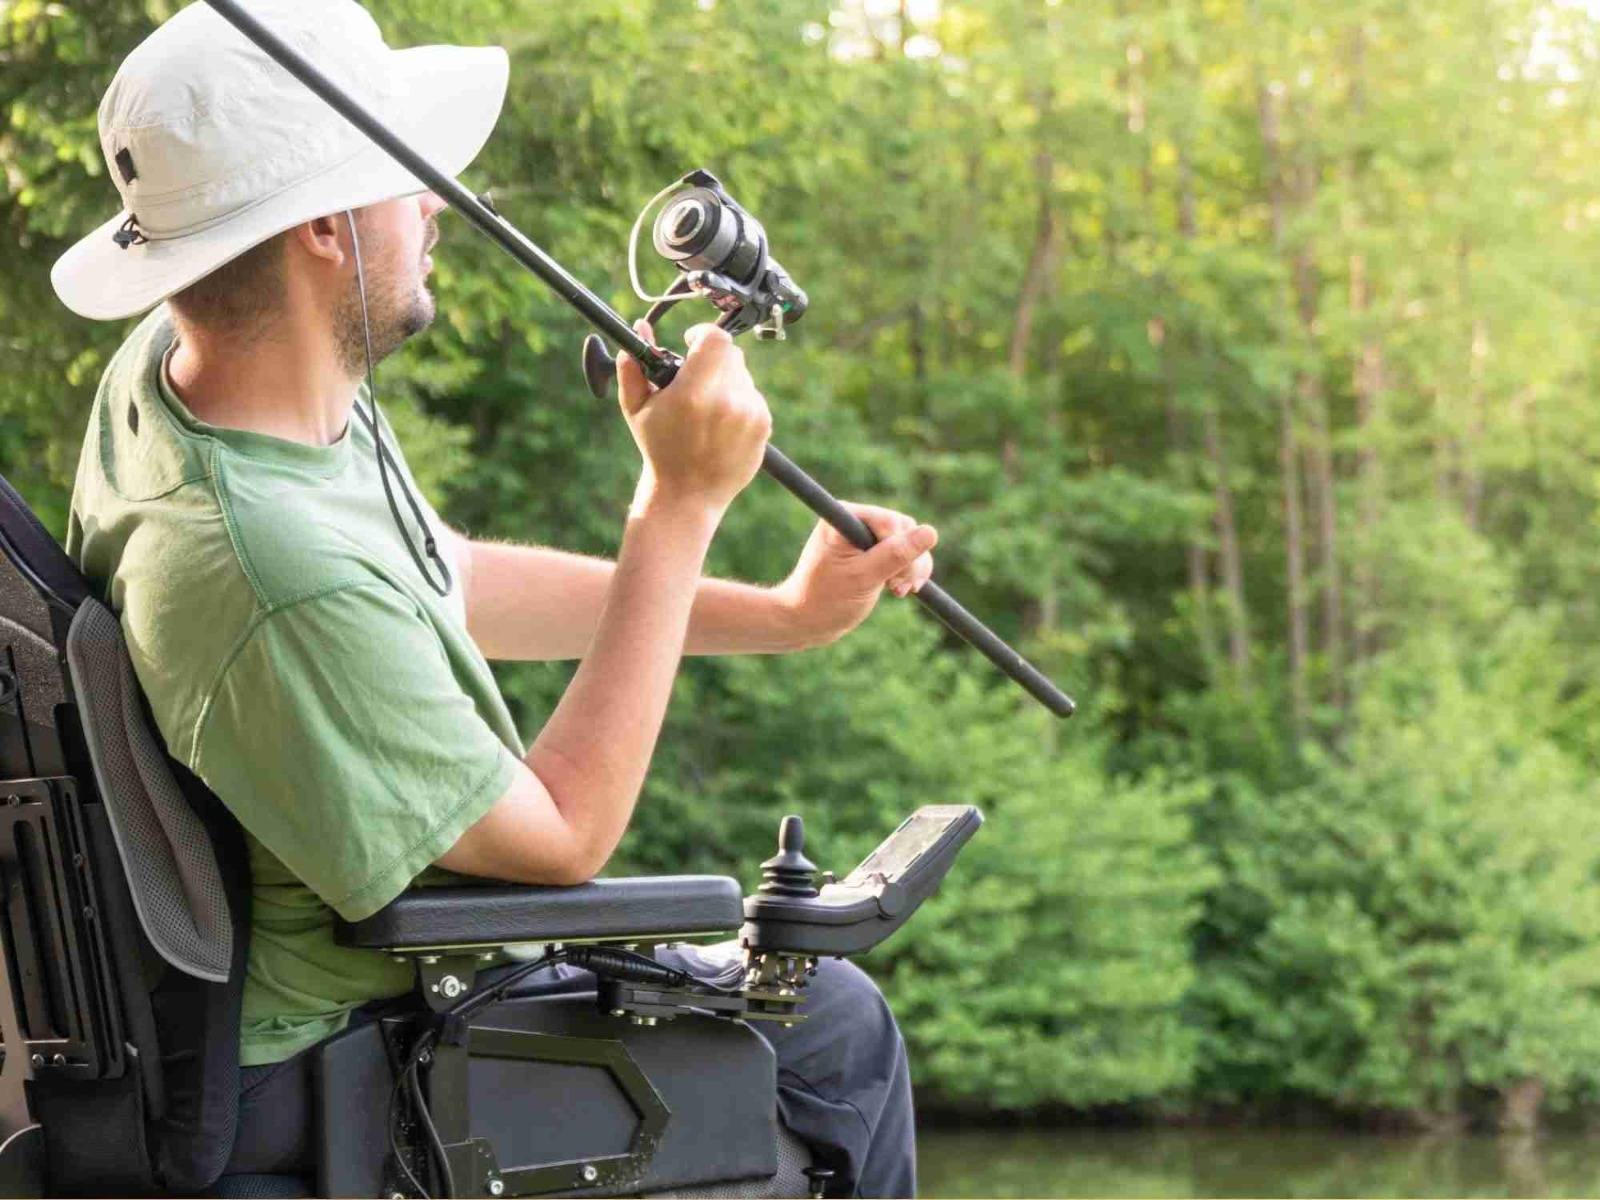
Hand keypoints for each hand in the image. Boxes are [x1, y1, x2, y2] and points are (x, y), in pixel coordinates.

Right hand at [618, 320, 770, 514]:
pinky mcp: (764, 425)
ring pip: (741, 375)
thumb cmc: (658, 449)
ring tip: (705, 408)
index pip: (714, 338)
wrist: (688, 493)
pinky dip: (737, 401)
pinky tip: (719, 423)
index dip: (702, 334)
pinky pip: (752, 396)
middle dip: (711, 358)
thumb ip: (635, 366)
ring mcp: (749, 413)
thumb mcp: (637, 408)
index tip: (691, 341)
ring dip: (724, 380)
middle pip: (729, 353)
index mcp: (693, 393)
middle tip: (694, 378)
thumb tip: (640, 328)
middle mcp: (726, 400)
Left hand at [775, 503, 937, 647]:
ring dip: (911, 568)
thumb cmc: (827, 600)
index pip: (893, 522)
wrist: (807, 622)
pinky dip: (908, 571)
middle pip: (905, 530)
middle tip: (896, 588)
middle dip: (908, 561)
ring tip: (898, 591)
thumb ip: (896, 555)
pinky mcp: (872, 551)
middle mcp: (856, 519)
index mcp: (846, 517)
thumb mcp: (864, 578)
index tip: (893, 579)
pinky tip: (899, 589)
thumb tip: (930, 533)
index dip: (901, 550)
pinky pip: (905, 553)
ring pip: (910, 542)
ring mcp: (865, 535)